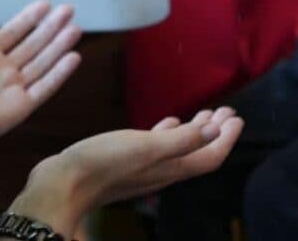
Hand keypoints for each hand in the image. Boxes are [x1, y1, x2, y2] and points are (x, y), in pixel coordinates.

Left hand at [0, 1, 81, 146]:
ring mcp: (12, 89)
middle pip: (32, 45)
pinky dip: (60, 73)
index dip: (28, 18)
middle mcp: (1, 71)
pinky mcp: (20, 107)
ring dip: (58, 45)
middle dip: (50, 27)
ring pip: (42, 62)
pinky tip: (73, 57)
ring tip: (74, 27)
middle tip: (68, 9)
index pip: (12, 32)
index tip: (45, 4)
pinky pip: (45, 87)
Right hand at [7, 108, 243, 235]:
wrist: (60, 185)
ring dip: (194, 131)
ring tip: (204, 113)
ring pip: (179, 149)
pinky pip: (156, 147)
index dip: (227, 138)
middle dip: (215, 132)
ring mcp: (143, 168)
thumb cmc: (101, 163)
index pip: (210, 156)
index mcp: (171, 168)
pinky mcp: (125, 162)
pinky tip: (165, 122)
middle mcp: (161, 171)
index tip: (237, 117)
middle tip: (226, 111)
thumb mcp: (145, 147)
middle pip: (198, 153)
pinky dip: (168, 133)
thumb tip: (215, 129)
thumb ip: (182, 140)